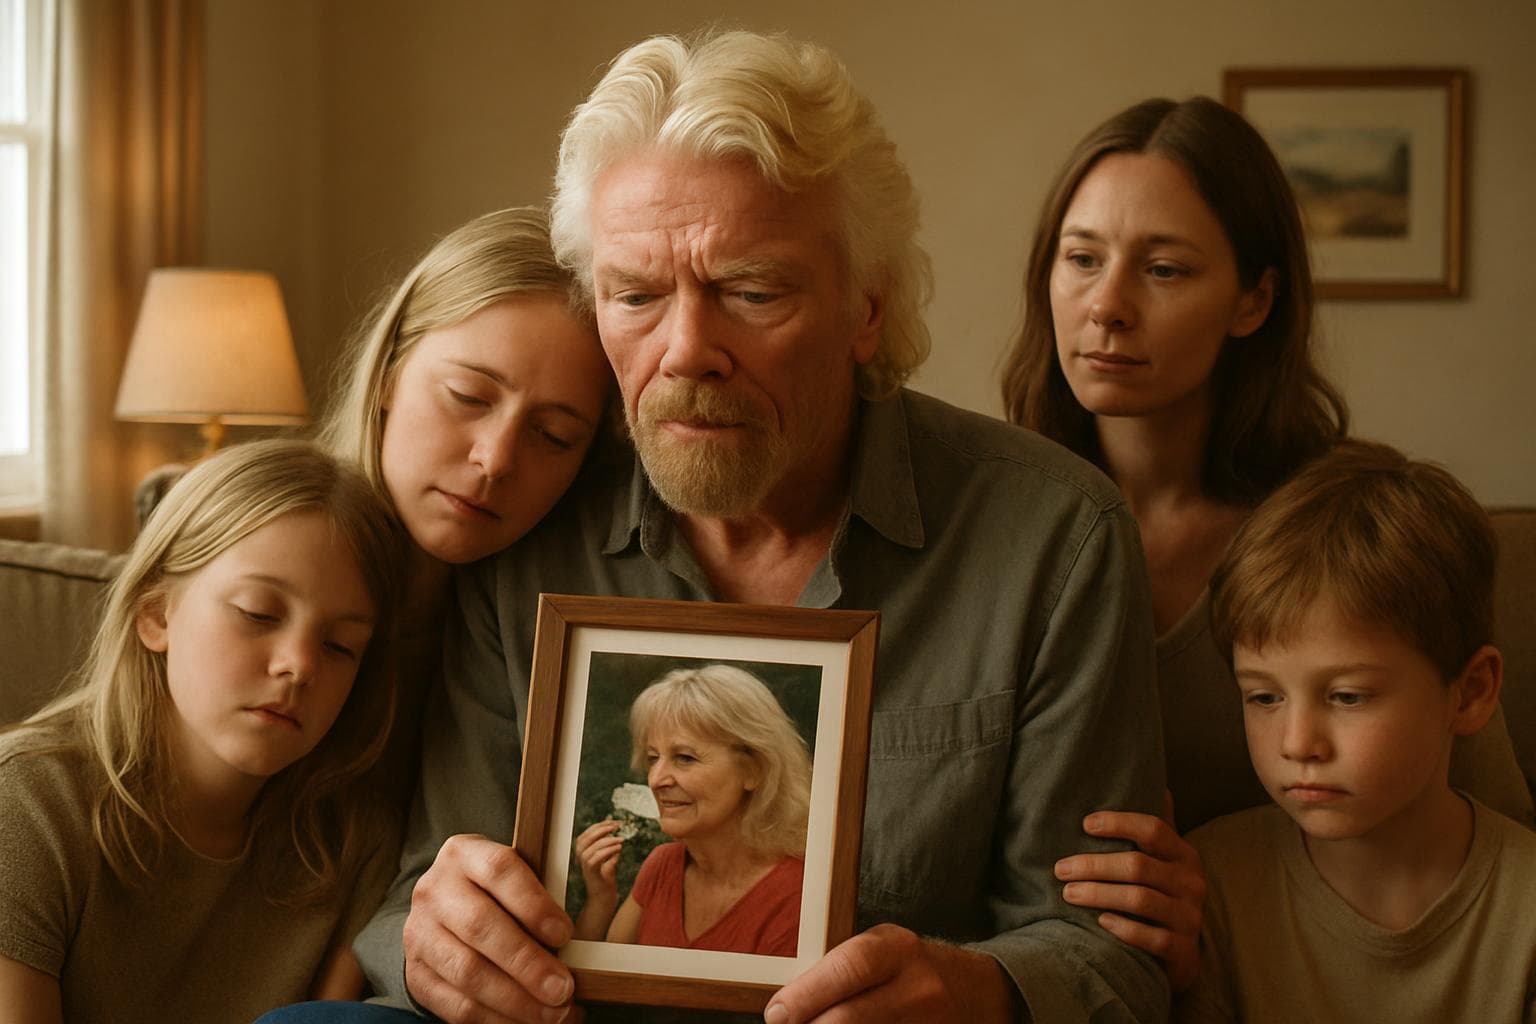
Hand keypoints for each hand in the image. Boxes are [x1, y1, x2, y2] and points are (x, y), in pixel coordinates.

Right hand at [402, 833, 576, 1022]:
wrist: (441, 908)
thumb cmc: (493, 891)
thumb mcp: (511, 879)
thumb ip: (536, 900)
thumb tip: (573, 947)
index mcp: (464, 854)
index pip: (500, 871)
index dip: (534, 904)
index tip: (565, 935)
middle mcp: (435, 890)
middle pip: (480, 927)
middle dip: (528, 963)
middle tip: (564, 989)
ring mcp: (420, 933)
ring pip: (467, 971)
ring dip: (516, 1000)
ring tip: (552, 1013)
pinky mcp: (416, 973)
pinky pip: (455, 1004)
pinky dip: (495, 1019)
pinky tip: (524, 1022)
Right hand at [573, 819, 622, 898]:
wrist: (603, 896)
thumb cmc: (606, 877)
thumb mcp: (608, 857)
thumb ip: (609, 846)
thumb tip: (614, 833)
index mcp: (583, 850)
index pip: (589, 832)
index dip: (602, 824)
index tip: (615, 822)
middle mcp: (580, 856)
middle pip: (588, 837)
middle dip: (604, 829)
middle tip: (617, 827)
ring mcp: (583, 864)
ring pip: (592, 847)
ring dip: (608, 840)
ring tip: (621, 839)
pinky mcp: (589, 872)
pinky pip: (595, 858)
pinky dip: (608, 851)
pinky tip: (618, 848)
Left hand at [763, 924, 1016, 1023]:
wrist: (977, 992)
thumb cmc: (910, 969)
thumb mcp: (881, 951)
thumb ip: (839, 971)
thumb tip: (784, 1005)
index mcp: (899, 949)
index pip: (848, 968)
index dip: (806, 995)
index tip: (777, 1014)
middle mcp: (920, 988)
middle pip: (850, 1018)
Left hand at [1053, 800, 1204, 992]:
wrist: (1184, 955)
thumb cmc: (1164, 896)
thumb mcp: (1166, 861)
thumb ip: (1160, 828)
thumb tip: (1157, 784)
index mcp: (1185, 856)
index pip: (1153, 829)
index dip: (1119, 823)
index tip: (1085, 824)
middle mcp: (1192, 884)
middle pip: (1137, 866)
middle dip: (1094, 865)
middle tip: (1060, 868)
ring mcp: (1189, 918)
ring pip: (1139, 900)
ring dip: (1098, 894)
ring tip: (1068, 893)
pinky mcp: (1183, 951)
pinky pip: (1150, 938)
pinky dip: (1122, 928)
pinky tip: (1100, 922)